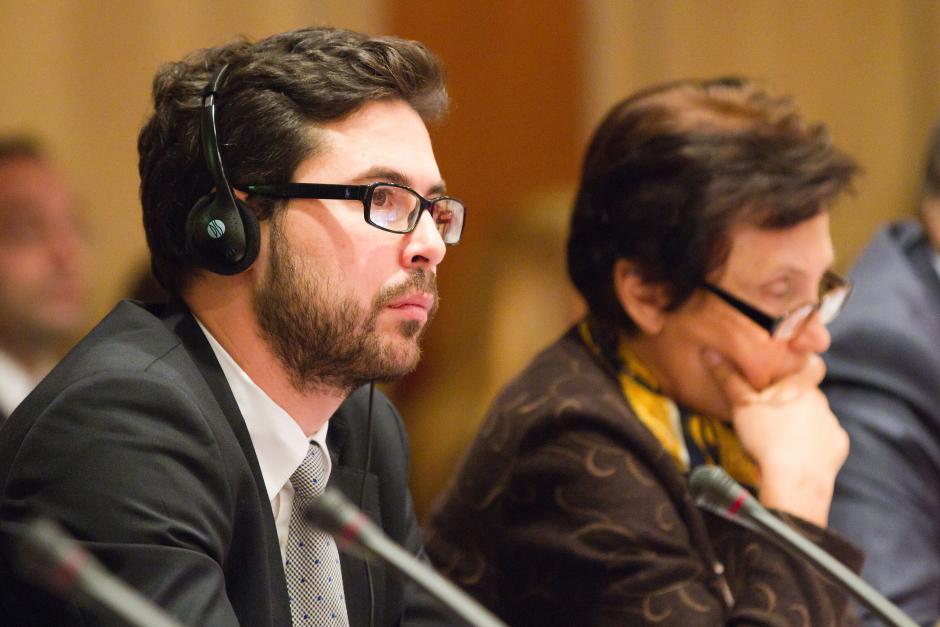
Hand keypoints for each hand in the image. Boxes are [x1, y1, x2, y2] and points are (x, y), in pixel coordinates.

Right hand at [701, 349, 848, 526]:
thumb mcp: (741, 405)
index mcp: (799, 384)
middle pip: (799, 396)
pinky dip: (812, 445)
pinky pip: (824, 440)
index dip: (772, 384)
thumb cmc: (766, 438)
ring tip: (778, 441)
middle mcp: (821, 400)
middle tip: (763, 421)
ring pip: (812, 418)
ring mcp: (832, 424)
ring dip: (798, 424)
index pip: (788, 374)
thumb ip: (728, 378)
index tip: (759, 396)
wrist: (794, 481)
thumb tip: (709, 352)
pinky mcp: (839, 446)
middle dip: (784, 405)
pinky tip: (796, 454)